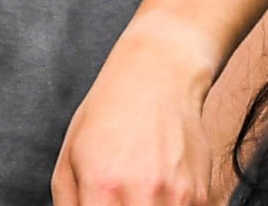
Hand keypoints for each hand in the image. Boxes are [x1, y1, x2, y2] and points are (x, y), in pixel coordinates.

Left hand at [52, 17, 214, 205]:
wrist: (158, 75)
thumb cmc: (109, 110)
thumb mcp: (72, 150)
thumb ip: (67, 201)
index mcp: (101, 183)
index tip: (99, 203)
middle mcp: (140, 193)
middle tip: (117, 196)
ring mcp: (174, 196)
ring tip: (138, 191)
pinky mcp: (200, 196)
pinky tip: (160, 191)